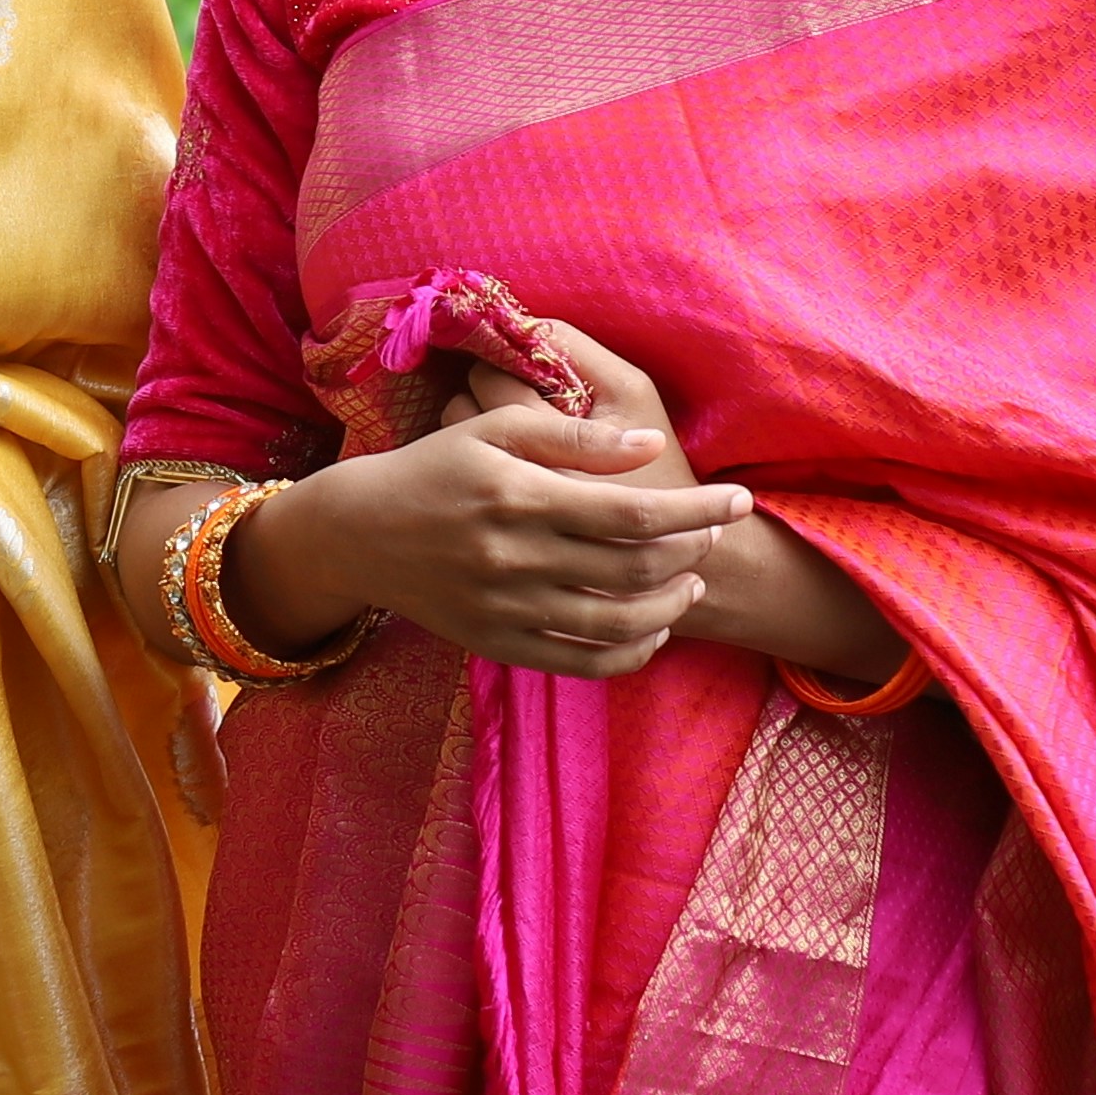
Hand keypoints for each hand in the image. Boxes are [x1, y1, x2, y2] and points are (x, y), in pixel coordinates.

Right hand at [234, 395, 746, 679]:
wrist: (358, 534)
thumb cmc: (433, 468)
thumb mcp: (493, 431)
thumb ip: (573, 437)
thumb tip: (650, 445)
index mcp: (517, 495)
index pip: (633, 510)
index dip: (697, 507)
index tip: (737, 499)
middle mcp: (514, 557)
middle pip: (636, 567)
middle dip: (693, 550)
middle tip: (715, 533)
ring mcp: (507, 609)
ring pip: (619, 622)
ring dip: (672, 603)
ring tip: (691, 581)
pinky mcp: (500, 644)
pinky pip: (584, 663)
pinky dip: (633, 652)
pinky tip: (652, 627)